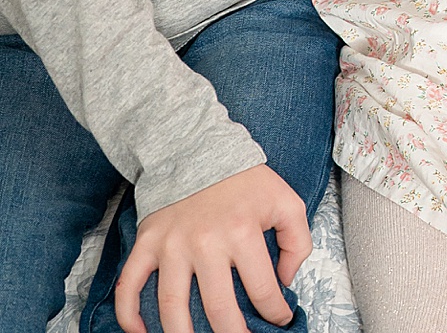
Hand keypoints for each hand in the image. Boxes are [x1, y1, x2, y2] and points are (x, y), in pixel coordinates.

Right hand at [116, 164, 305, 332]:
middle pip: (218, 307)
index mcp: (243, 233)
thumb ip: (297, 242)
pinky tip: (140, 332)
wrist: (200, 152)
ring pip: (171, 304)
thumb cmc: (246, 182)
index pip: (262, 290)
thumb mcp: (286, 203)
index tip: (279, 320)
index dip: (274, 312)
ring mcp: (171, 246)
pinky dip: (129, 313)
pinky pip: (129, 285)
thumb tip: (285, 282)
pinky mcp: (146, 244)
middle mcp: (205, 243)